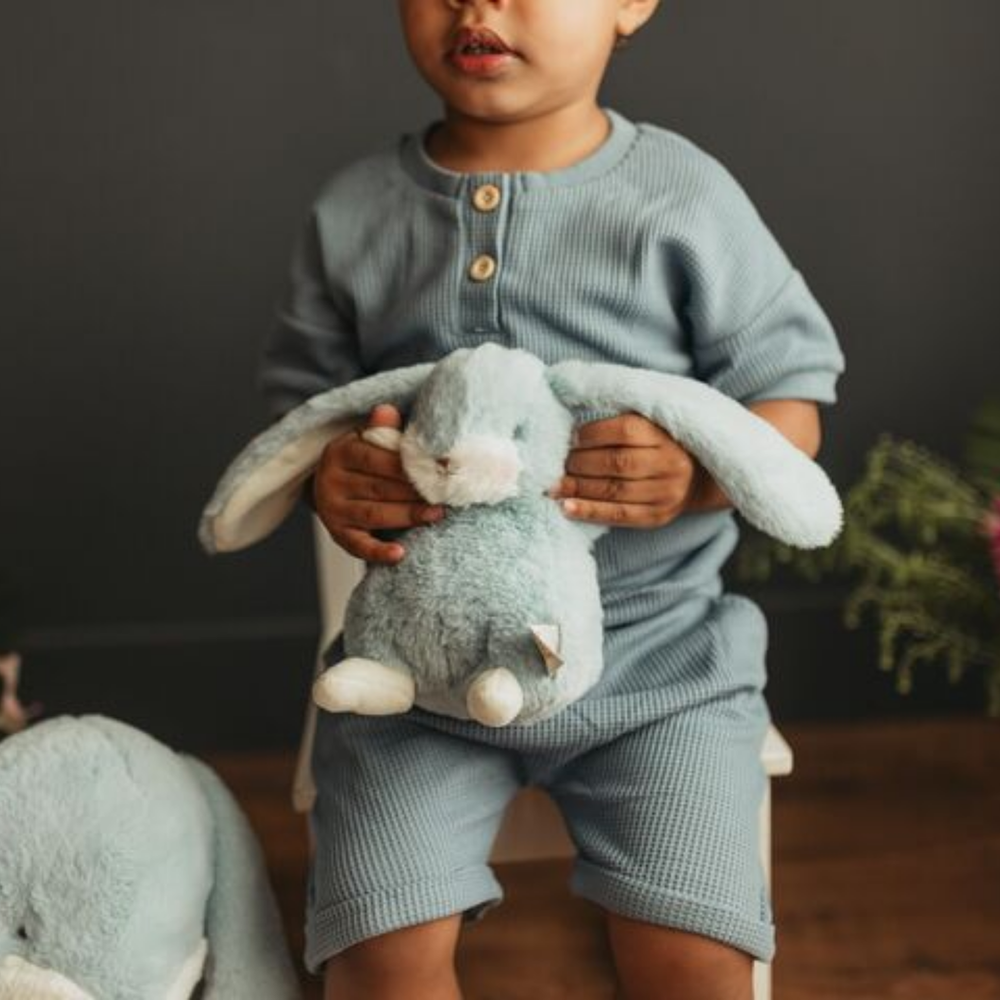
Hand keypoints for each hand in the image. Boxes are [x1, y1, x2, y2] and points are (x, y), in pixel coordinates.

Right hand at [313, 404, 443, 563]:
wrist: (331, 484)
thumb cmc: (363, 459)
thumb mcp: (367, 438)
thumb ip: (381, 429)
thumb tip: (388, 410)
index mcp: (340, 452)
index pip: (375, 459)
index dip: (408, 464)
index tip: (439, 466)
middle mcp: (331, 481)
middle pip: (378, 487)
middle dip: (415, 491)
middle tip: (446, 493)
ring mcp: (333, 510)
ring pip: (374, 514)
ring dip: (408, 516)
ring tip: (436, 514)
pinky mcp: (338, 534)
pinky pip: (359, 546)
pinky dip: (379, 552)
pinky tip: (400, 553)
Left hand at [548, 413, 706, 527]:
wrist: (697, 478)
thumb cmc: (659, 447)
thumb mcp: (649, 427)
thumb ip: (617, 426)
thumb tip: (569, 433)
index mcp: (664, 435)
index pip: (624, 431)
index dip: (592, 434)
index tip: (570, 437)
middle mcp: (669, 463)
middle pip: (617, 462)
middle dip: (580, 463)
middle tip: (558, 463)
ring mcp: (666, 493)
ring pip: (614, 490)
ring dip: (578, 489)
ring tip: (553, 487)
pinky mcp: (658, 516)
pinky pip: (619, 516)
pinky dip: (589, 512)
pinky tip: (566, 508)